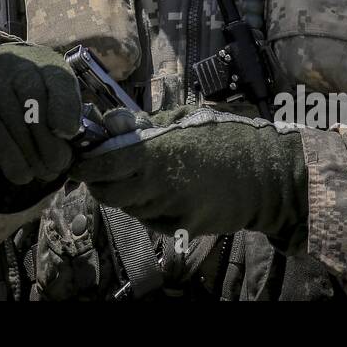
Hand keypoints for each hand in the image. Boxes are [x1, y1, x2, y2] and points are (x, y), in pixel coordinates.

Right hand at [0, 44, 81, 196]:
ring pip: (19, 131)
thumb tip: (67, 140)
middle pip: (37, 112)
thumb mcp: (53, 92)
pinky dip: (15, 165)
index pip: (59, 81)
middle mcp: (17, 71)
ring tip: (45, 172)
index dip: (65, 108)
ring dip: (35, 160)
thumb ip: (66, 110)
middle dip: (52, 146)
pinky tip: (24, 174)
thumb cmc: (30, 92)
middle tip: (58, 165)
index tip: (69, 133)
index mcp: (45, 64)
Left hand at [71, 112, 306, 238]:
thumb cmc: (226, 136)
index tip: (79, 158)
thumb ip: (145, 125)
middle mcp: (161, 186)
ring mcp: (172, 211)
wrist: (268, 174)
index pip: (106, 164)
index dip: (87, 164)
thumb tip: (109, 123)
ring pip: (128, 208)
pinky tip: (155, 191)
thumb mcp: (184, 118)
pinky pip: (150, 219)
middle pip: (109, 193)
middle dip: (98, 182)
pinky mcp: (184, 228)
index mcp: (160, 152)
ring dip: (121, 193)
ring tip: (130, 175)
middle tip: (96, 168)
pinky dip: (144, 207)